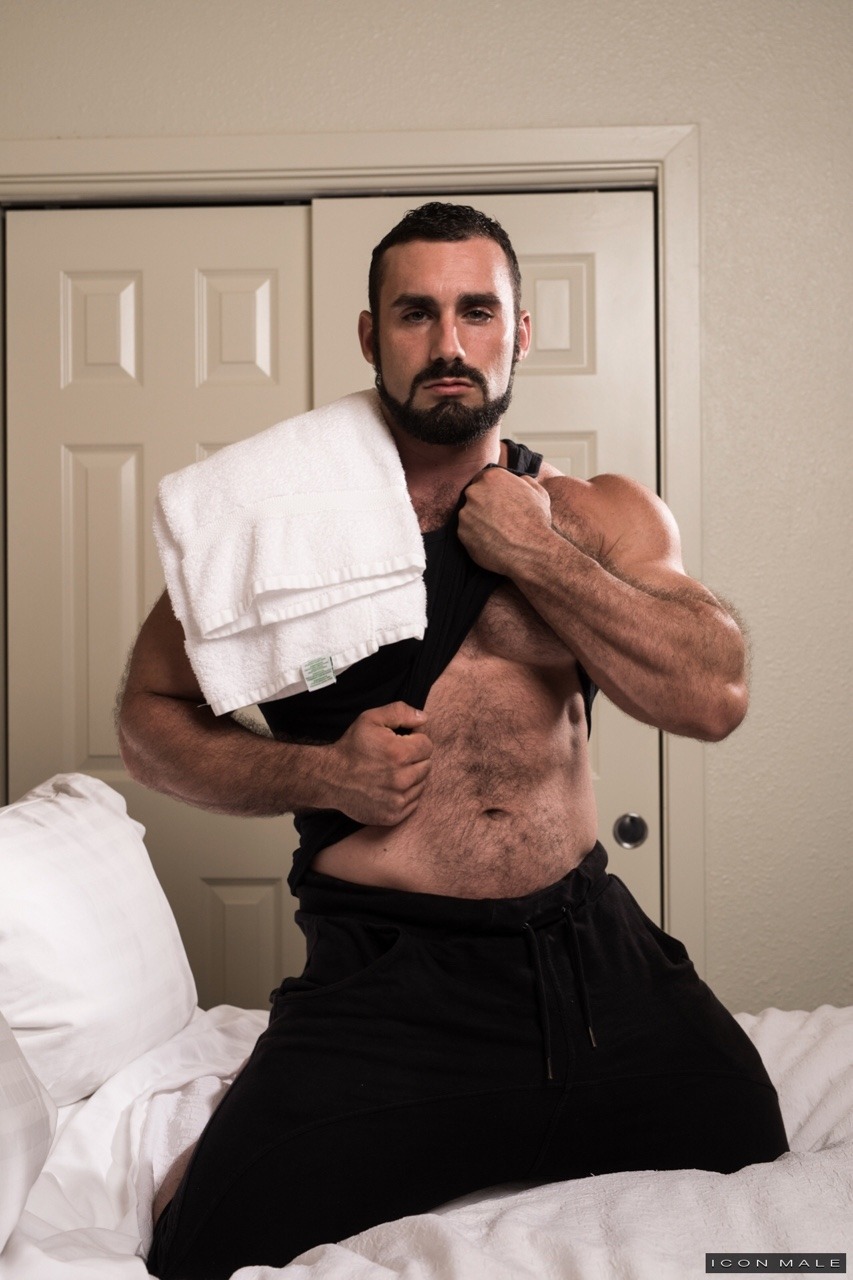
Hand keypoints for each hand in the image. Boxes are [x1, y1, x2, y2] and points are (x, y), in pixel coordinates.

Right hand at [327, 702, 432, 825]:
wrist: (330, 779)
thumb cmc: (351, 747)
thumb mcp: (370, 719)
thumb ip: (400, 712)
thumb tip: (424, 719)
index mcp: (399, 753)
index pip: (427, 746)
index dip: (414, 741)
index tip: (400, 742)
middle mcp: (401, 779)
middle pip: (427, 765)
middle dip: (414, 758)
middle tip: (394, 757)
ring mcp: (398, 800)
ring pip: (422, 783)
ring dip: (412, 776)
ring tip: (390, 771)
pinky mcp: (394, 815)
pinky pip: (414, 802)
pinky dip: (406, 793)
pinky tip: (389, 786)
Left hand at [457, 467, 552, 574]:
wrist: (530, 549)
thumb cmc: (536, 521)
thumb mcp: (538, 492)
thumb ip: (524, 480)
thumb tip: (519, 479)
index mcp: (492, 477)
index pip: (484, 479)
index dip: (491, 491)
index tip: (498, 500)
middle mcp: (475, 492)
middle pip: (474, 496)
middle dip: (483, 505)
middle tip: (498, 518)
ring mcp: (466, 513)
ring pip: (469, 515)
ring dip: (479, 521)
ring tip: (497, 532)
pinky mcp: (461, 533)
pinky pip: (467, 533)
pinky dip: (476, 536)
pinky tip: (492, 541)